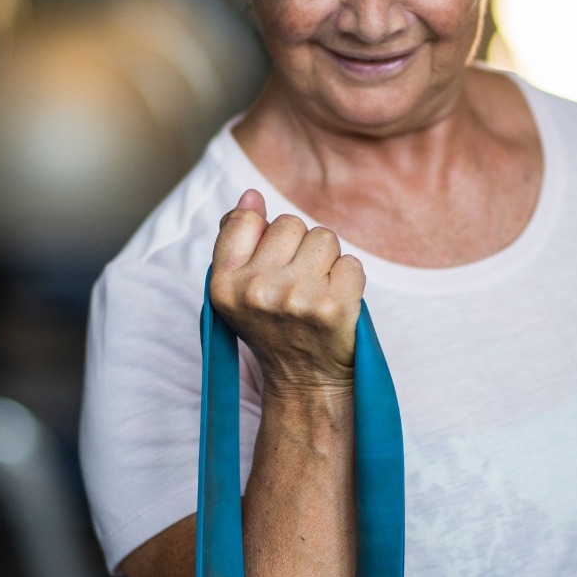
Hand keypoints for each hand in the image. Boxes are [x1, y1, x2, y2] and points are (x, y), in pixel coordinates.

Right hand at [210, 189, 365, 395]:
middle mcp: (256, 290)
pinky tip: (335, 303)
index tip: (271, 263)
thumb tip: (252, 196)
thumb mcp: (238, 289)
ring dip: (327, 261)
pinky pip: (352, 263)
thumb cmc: (274, 327)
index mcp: (224, 283)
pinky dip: (349, 280)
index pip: (246, 219)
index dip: (266, 235)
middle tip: (297, 285)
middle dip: (299, 247)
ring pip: (324, 238)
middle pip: (291, 223)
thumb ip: (237, 239)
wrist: (305, 381)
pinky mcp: (333, 306)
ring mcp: (296, 298)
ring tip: (316, 292)